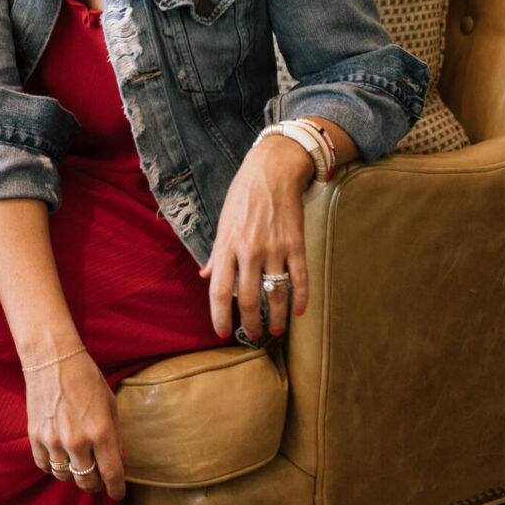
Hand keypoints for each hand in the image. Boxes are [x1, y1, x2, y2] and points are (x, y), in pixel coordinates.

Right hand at [24, 345, 125, 499]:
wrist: (52, 359)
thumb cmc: (86, 378)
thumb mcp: (110, 404)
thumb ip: (115, 435)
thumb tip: (118, 459)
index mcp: (101, 432)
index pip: (112, 474)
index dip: (116, 489)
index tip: (117, 494)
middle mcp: (77, 441)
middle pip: (87, 482)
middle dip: (96, 485)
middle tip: (98, 479)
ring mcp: (54, 440)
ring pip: (65, 477)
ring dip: (74, 475)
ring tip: (78, 464)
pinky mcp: (35, 437)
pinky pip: (45, 467)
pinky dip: (54, 467)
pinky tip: (60, 456)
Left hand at [199, 135, 310, 343]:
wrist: (273, 169)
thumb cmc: (243, 195)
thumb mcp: (223, 222)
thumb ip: (216, 253)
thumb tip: (205, 276)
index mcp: (227, 246)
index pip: (219, 291)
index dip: (220, 316)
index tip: (223, 332)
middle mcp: (248, 251)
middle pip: (247, 299)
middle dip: (250, 323)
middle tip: (253, 335)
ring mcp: (274, 248)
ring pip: (274, 294)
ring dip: (275, 317)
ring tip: (275, 330)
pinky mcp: (296, 244)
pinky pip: (299, 279)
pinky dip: (300, 299)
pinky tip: (298, 312)